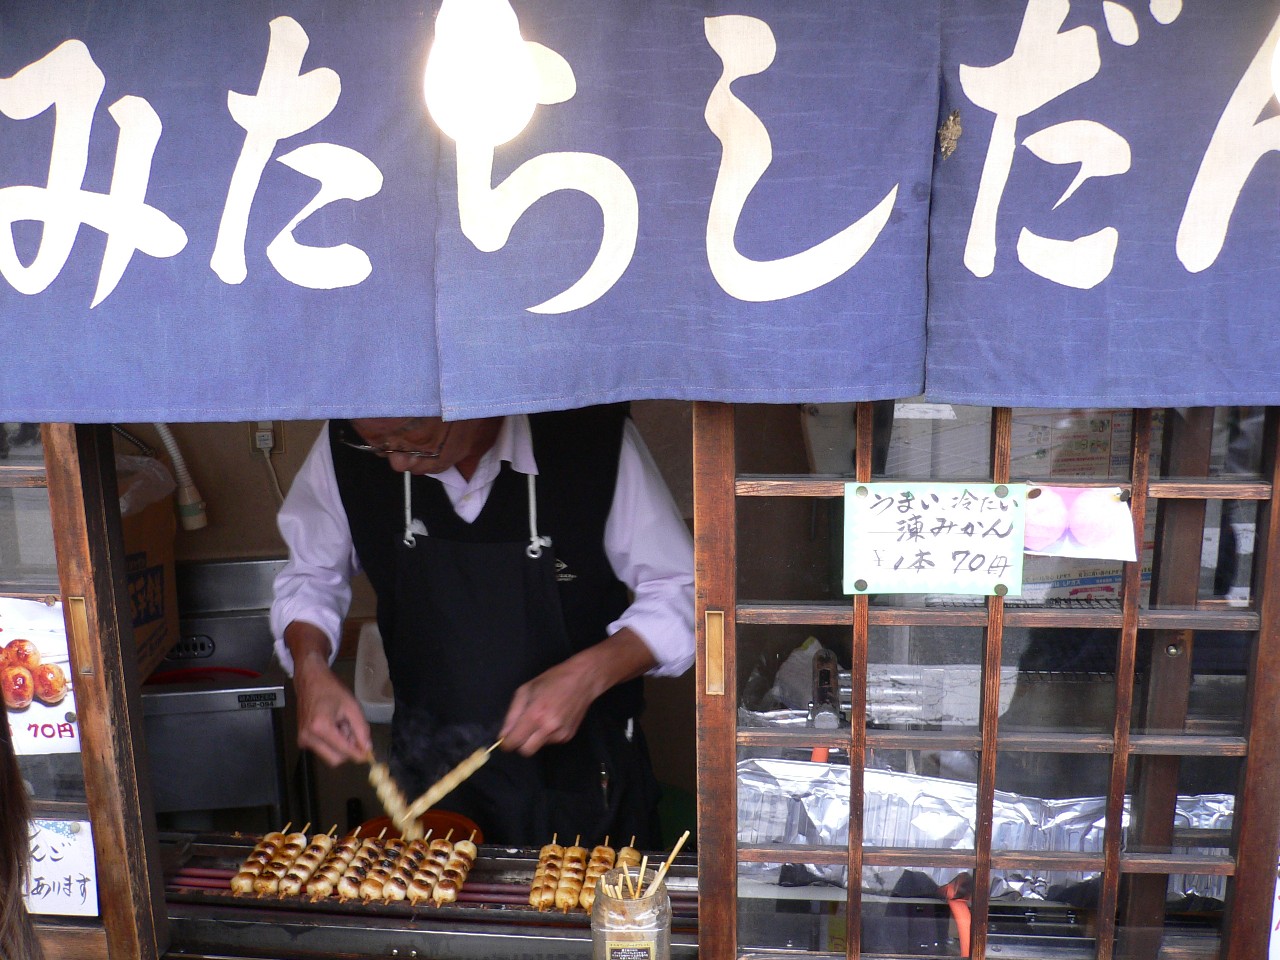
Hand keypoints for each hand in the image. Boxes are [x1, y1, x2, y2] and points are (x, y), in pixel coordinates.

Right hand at [286, 621, 371, 766]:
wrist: (310, 681)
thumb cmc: (332, 690)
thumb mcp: (352, 707)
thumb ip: (361, 729)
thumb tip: (367, 749)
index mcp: (321, 727)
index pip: (343, 751)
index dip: (358, 754)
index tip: (369, 754)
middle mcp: (308, 737)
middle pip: (335, 759)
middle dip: (348, 749)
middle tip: (353, 731)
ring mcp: (303, 740)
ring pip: (330, 756)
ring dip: (341, 746)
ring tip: (342, 725)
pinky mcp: (302, 740)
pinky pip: (323, 750)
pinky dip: (332, 743)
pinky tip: (334, 727)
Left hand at [499, 656, 600, 756]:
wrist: (583, 680)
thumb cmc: (552, 680)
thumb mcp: (526, 690)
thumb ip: (512, 714)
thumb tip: (503, 734)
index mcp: (535, 715)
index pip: (515, 742)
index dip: (506, 744)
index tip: (505, 740)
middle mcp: (548, 728)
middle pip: (526, 751)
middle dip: (520, 744)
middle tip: (521, 731)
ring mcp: (560, 734)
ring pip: (539, 746)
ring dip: (535, 737)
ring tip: (542, 717)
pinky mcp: (568, 736)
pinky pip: (550, 741)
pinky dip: (547, 734)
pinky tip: (553, 718)